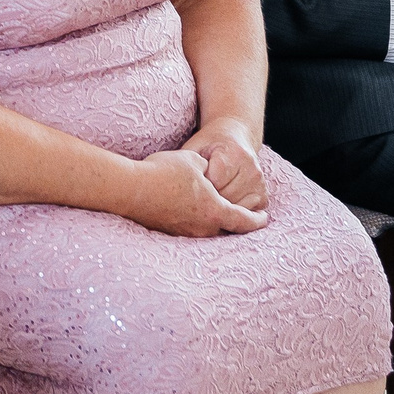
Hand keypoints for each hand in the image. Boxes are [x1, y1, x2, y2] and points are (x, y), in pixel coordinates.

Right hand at [126, 150, 268, 237]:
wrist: (130, 189)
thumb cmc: (164, 172)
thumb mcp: (194, 161)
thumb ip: (210, 168)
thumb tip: (210, 173)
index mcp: (215, 211)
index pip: (244, 220)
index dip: (257, 220)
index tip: (264, 218)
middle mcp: (203, 227)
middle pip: (226, 228)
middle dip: (234, 222)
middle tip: (242, 216)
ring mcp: (185, 232)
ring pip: (207, 229)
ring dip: (213, 221)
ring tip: (212, 210)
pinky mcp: (169, 231)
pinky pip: (190, 229)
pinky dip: (195, 222)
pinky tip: (188, 211)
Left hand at [181, 120, 266, 212]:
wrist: (235, 137)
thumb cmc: (208, 144)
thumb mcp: (194, 147)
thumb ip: (188, 164)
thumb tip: (172, 183)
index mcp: (233, 155)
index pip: (213, 184)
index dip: (197, 189)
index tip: (186, 189)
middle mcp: (251, 169)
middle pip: (225, 199)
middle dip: (206, 202)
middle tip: (191, 200)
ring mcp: (260, 183)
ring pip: (235, 210)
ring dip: (218, 211)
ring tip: (204, 204)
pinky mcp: (263, 195)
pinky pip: (245, 214)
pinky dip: (231, 214)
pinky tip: (219, 208)